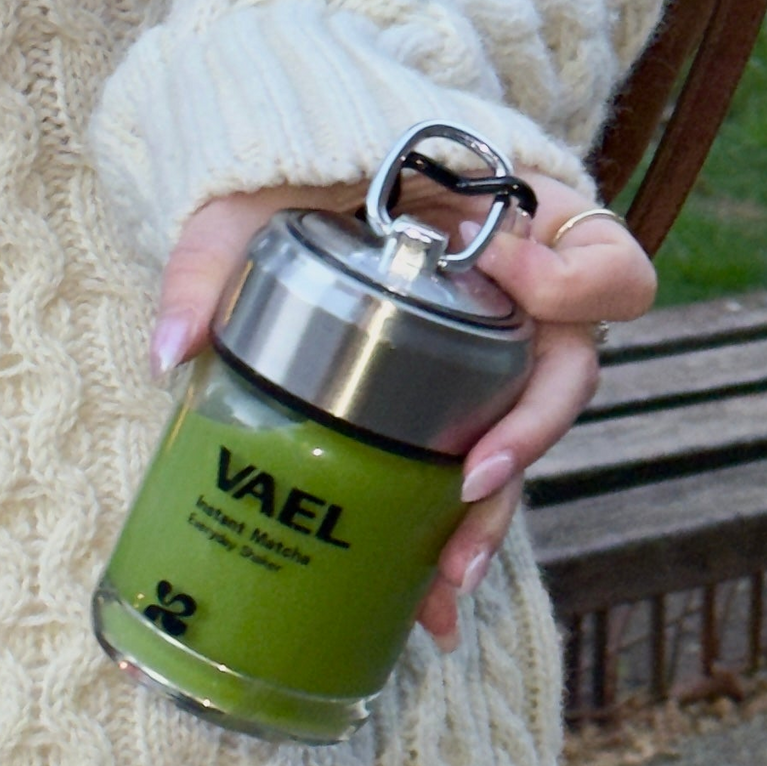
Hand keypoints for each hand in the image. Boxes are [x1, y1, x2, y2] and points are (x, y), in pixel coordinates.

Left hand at [152, 170, 655, 650]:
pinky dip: (461, 520)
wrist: (292, 194)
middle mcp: (517, 289)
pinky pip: (482, 453)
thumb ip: (208, 262)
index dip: (569, 277)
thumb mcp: (248, 202)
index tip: (505, 280)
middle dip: (530, 431)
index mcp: (503, 215)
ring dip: (496, 505)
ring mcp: (493, 345)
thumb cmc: (287, 180)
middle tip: (468, 480)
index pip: (593, 248)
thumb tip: (173, 352)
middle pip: (572, 365)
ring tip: (445, 573)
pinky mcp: (459, 391)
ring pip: (528, 431)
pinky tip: (428, 585)